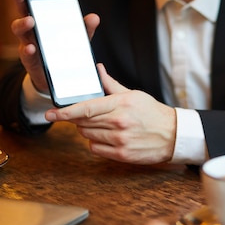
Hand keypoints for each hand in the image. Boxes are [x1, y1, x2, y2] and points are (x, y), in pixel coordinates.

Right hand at [9, 0, 99, 92]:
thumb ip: (84, 29)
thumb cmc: (64, 52)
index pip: (37, 2)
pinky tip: (32, 48)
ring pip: (19, 30)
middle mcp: (32, 29)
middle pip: (23, 11)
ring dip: (22, 23)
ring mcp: (28, 43)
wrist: (58, 78)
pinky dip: (28, 50)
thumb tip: (94, 17)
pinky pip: (26, 53)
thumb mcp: (77, 39)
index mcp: (44, 20)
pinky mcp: (29, 60)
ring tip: (30, 20)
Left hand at [45, 64, 176, 163]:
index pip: (86, 108)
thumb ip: (111, 85)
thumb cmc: (153, 113)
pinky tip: (107, 138)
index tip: (51, 113)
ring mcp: (120, 140)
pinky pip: (96, 149)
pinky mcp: (122, 154)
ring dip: (88, 131)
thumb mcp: (134, 95)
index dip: (65, 112)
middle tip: (85, 117)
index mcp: (121, 104)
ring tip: (103, 127)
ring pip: (88, 136)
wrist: (173, 135)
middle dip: (79, 120)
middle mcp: (119, 122)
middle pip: (83, 123)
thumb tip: (97, 70)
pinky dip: (96, 143)